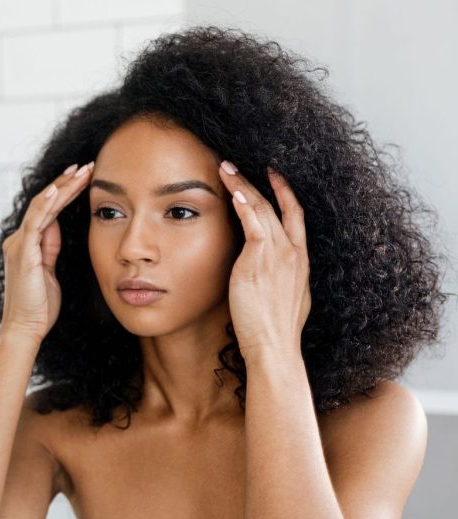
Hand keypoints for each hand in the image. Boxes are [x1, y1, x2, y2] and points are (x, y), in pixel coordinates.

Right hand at [0, 160, 95, 342]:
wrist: (25, 328)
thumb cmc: (39, 307)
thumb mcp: (49, 272)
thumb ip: (50, 249)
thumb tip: (56, 228)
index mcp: (26, 244)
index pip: (48, 210)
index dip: (65, 192)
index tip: (84, 178)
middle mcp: (19, 239)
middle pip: (45, 202)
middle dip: (66, 183)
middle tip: (86, 166)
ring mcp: (19, 244)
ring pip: (41, 206)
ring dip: (62, 187)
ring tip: (81, 171)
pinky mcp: (23, 253)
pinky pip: (35, 222)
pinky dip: (46, 204)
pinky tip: (57, 189)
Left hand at [219, 160, 311, 361]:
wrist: (275, 346)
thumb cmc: (277, 331)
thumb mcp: (289, 299)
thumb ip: (283, 280)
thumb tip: (271, 274)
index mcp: (301, 260)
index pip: (296, 216)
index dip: (285, 192)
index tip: (274, 175)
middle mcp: (293, 252)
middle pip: (277, 206)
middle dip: (258, 181)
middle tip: (237, 165)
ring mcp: (278, 254)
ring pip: (261, 208)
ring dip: (241, 185)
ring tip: (225, 169)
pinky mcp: (258, 260)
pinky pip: (252, 223)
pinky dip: (243, 205)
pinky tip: (232, 191)